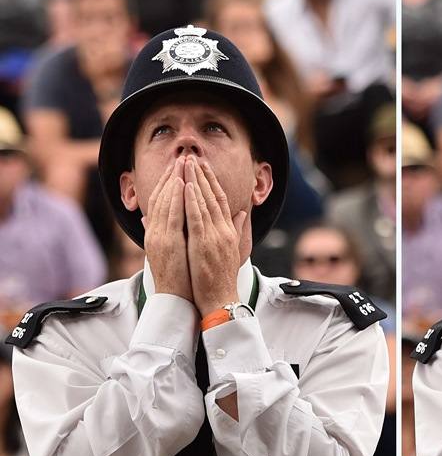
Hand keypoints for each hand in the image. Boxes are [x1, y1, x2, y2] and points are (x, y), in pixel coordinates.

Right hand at [144, 159, 192, 301]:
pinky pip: (171, 215)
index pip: (162, 203)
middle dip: (171, 176)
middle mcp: (155, 232)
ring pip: (165, 202)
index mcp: (158, 234)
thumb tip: (161, 222)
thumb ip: (170, 234)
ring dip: (173, 180)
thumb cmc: (180, 277)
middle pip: (162, 198)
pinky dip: (175, 198)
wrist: (176, 299)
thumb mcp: (174, 252)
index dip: (169, 183)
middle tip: (181, 157)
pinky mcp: (167, 242)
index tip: (178, 167)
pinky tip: (181, 184)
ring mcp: (159, 236)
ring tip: (182, 163)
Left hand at [183, 157, 246, 314]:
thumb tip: (240, 213)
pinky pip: (197, 217)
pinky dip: (193, 200)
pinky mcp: (204, 243)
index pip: (221, 200)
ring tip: (187, 163)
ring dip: (196, 181)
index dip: (212, 182)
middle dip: (202, 175)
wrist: (221, 299)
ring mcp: (215, 235)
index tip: (203, 166)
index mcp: (228, 231)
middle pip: (213, 196)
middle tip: (193, 156)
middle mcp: (224, 230)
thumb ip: (235, 229)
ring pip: (204, 202)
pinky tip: (187, 185)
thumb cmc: (221, 278)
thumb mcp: (231, 249)